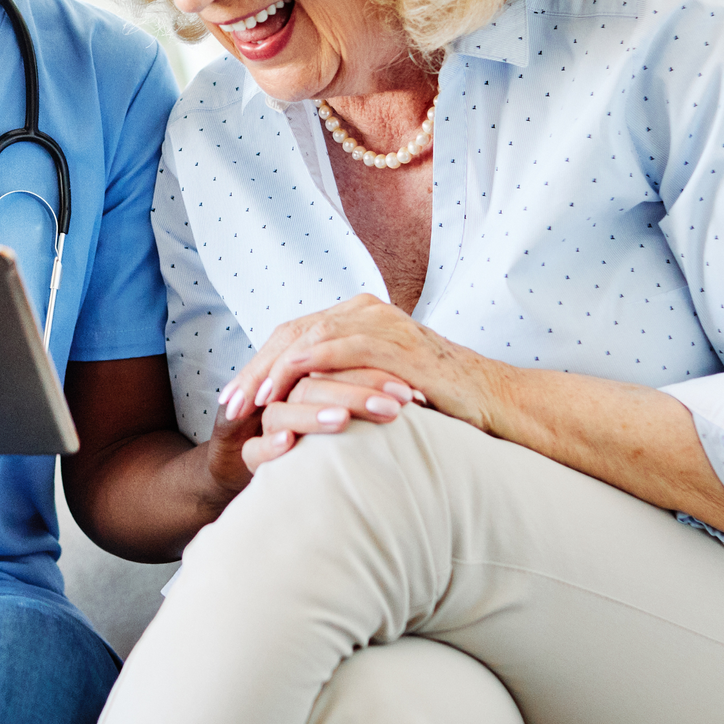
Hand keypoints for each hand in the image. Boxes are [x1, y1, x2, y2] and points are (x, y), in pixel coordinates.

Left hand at [222, 294, 511, 470]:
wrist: (496, 402)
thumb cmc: (439, 404)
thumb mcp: (379, 389)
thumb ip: (344, 386)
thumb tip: (301, 411)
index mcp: (358, 318)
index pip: (294, 336)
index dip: (260, 366)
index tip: (233, 400)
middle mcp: (365, 312)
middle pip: (292, 333)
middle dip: (256, 370)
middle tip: (227, 405)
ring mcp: (381, 323)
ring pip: (307, 337)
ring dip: (272, 370)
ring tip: (247, 402)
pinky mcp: (395, 341)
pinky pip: (338, 347)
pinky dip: (304, 367)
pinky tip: (282, 388)